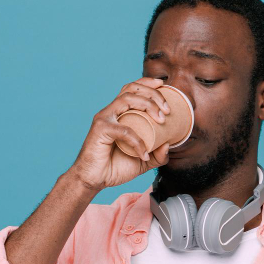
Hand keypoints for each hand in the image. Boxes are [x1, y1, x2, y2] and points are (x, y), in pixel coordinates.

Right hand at [68, 76, 172, 191]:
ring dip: (148, 105)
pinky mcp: (100, 129)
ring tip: (161, 120)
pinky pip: (124, 130)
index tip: (163, 85)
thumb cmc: (114, 168)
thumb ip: (157, 156)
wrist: (94, 181)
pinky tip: (144, 154)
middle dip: (153, 94)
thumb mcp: (143, 162)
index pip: (131, 89)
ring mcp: (104, 118)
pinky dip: (138, 141)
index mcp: (119, 114)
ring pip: (127, 99)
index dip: (147, 83)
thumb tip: (169, 145)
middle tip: (167, 110)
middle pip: (132, 89)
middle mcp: (111, 112)